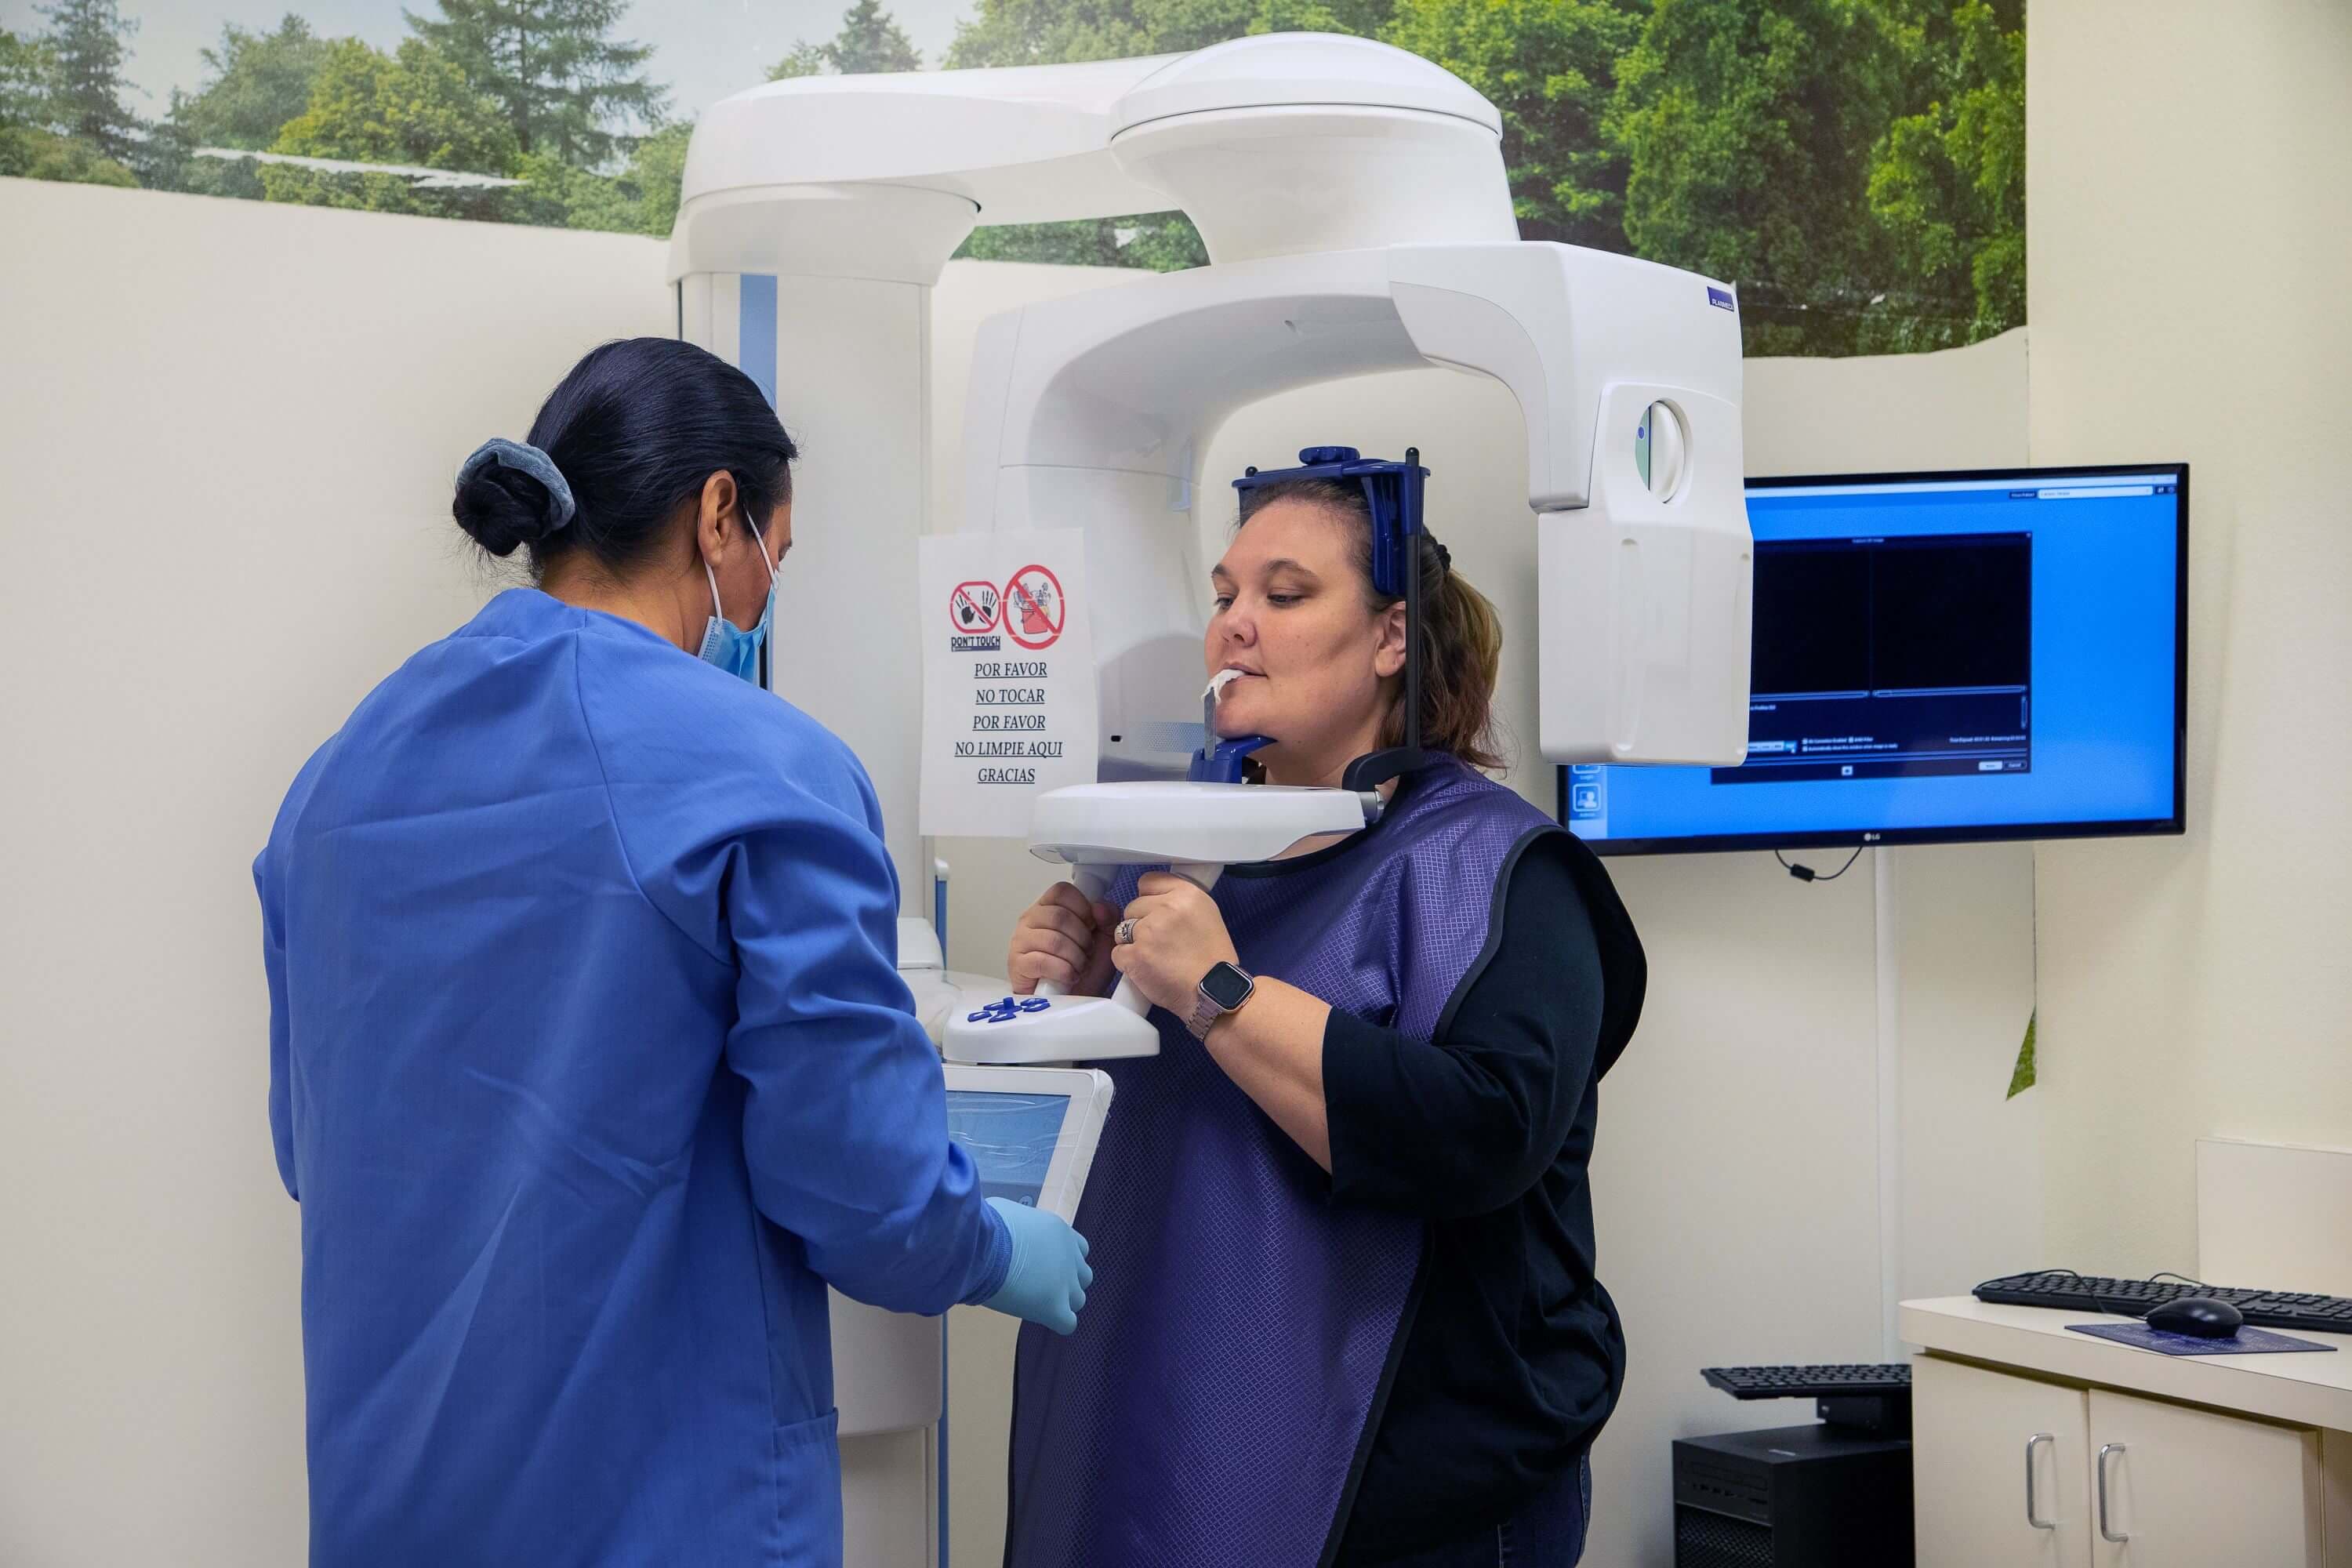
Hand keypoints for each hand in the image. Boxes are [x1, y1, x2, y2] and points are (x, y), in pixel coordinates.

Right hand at [981, 1198, 1091, 1335]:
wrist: (983, 1246)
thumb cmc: (987, 1225)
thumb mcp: (1011, 1214)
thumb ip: (1022, 1227)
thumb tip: (1009, 1232)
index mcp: (1060, 1232)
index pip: (1079, 1250)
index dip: (1062, 1261)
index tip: (1042, 1265)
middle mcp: (1070, 1257)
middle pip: (1082, 1277)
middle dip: (1066, 1283)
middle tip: (1039, 1285)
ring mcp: (1065, 1283)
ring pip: (1078, 1300)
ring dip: (1061, 1303)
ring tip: (1035, 1303)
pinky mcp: (1055, 1307)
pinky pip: (1068, 1324)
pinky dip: (1056, 1323)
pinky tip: (1036, 1316)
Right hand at [1008, 882, 1116, 995]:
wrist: (1072, 1001)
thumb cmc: (1083, 969)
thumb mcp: (1104, 940)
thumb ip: (1107, 918)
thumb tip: (1099, 907)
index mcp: (1049, 907)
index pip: (1062, 891)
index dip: (1082, 908)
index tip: (1091, 926)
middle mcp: (1031, 919)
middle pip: (1060, 916)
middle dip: (1082, 939)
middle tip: (1086, 953)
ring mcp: (1020, 940)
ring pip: (1053, 939)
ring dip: (1075, 958)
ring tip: (1078, 967)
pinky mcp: (1017, 963)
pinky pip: (1042, 961)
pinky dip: (1063, 971)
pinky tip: (1069, 976)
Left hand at [1109, 872, 1239, 1017]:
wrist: (1214, 993)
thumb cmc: (1213, 960)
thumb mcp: (1206, 915)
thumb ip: (1179, 902)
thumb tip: (1154, 900)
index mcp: (1186, 894)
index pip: (1148, 881)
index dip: (1149, 900)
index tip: (1156, 914)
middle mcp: (1166, 907)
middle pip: (1132, 906)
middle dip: (1140, 923)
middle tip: (1161, 943)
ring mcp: (1148, 931)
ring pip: (1122, 930)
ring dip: (1132, 943)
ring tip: (1155, 958)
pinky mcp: (1135, 955)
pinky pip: (1117, 953)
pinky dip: (1128, 963)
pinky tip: (1147, 970)